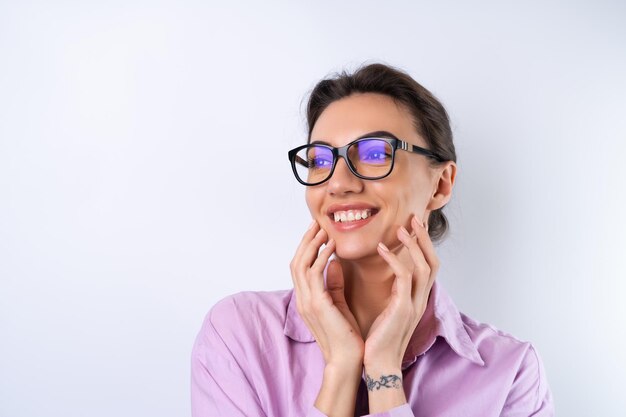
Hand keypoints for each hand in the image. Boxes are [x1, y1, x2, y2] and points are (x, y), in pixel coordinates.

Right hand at [289, 220, 364, 368]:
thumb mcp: (339, 305)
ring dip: (311, 244)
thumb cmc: (347, 336)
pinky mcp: (316, 304)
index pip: (300, 267)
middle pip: (296, 261)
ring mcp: (307, 301)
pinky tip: (331, 247)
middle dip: (306, 241)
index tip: (317, 232)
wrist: (347, 361)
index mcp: (306, 299)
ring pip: (301, 264)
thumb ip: (334, 284)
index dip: (306, 248)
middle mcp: (302, 299)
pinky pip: (314, 273)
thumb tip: (335, 263)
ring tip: (323, 230)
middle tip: (317, 223)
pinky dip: (321, 256)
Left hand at [363, 214, 439, 369]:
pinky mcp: (403, 308)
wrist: (378, 364)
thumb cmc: (379, 339)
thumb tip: (388, 273)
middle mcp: (420, 299)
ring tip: (402, 226)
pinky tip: (382, 248)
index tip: (414, 227)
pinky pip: (404, 276)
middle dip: (425, 238)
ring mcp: (414, 303)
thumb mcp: (388, 310)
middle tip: (415, 218)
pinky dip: (395, 259)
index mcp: (417, 299)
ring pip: (424, 266)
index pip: (428, 266)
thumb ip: (393, 291)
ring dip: (414, 243)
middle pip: (433, 262)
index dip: (424, 245)